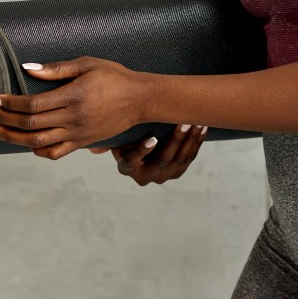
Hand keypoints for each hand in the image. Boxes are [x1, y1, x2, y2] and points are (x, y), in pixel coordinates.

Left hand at [0, 57, 142, 159]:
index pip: (32, 104)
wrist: (140, 99)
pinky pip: (54, 153)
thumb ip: (57, 69)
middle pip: (30, 124)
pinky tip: (25, 143)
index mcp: (73, 97)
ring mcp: (77, 133)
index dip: (11, 103)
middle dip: (5, 118)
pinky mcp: (82, 143)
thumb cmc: (115, 77)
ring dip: (13, 137)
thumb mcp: (88, 64)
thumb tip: (28, 69)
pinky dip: (36, 151)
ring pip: (37, 142)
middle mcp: (73, 118)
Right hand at [90, 124, 208, 184]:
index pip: (132, 161)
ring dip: (189, 140)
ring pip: (179, 160)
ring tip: (196, 122)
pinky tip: (202, 127)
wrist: (143, 142)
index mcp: (127, 167)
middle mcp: (145, 176)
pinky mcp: (177, 171)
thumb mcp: (116, 137)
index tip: (152, 138)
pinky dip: (197, 142)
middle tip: (183, 123)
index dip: (142, 151)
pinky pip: (189, 157)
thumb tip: (94, 149)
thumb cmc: (126, 136)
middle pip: (162, 161)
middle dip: (174, 141)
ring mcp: (163, 175)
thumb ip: (107, 140)